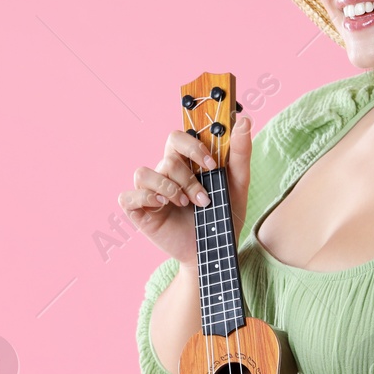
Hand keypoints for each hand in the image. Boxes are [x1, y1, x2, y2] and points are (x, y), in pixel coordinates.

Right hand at [116, 115, 252, 266]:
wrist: (214, 253)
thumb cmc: (222, 218)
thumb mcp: (238, 186)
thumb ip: (239, 154)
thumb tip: (244, 120)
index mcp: (186, 163)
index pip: (178, 137)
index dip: (192, 145)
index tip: (211, 165)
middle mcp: (165, 174)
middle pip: (166, 156)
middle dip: (186, 176)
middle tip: (203, 196)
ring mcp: (150, 192)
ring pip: (144, 172)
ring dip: (169, 188)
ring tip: (186, 205)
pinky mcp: (139, 211)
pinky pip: (128, 195)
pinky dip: (146, 197)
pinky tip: (164, 205)